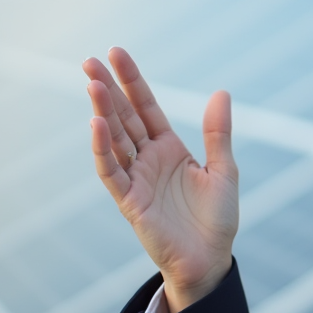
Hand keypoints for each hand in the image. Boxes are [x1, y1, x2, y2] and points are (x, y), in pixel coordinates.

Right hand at [84, 47, 238, 312]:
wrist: (209, 260)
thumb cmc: (216, 218)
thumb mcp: (223, 170)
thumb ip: (218, 133)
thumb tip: (221, 92)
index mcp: (169, 147)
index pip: (145, 106)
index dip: (132, 81)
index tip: (115, 52)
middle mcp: (148, 159)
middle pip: (123, 117)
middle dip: (108, 89)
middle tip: (88, 61)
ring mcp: (136, 178)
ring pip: (114, 139)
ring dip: (102, 112)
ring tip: (92, 84)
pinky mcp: (130, 201)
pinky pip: (112, 171)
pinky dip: (102, 149)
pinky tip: (96, 124)